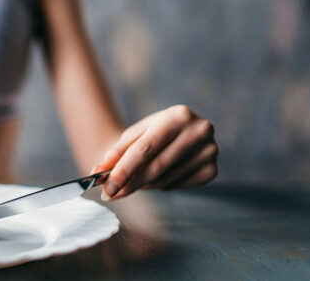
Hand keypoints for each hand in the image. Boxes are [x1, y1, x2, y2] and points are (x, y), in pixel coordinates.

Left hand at [93, 105, 217, 199]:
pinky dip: (162, 185)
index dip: (124, 170)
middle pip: (156, 166)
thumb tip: (97, 172)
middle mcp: (200, 131)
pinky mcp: (212, 170)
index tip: (108, 186)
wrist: (176, 133)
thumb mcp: (133, 136)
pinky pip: (178, 186)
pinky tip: (160, 175)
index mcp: (179, 115)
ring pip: (165, 179)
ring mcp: (210, 151)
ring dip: (144, 184)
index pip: (145, 149)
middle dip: (130, 183)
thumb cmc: (152, 134)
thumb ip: (115, 153)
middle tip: (110, 194)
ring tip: (136, 179)